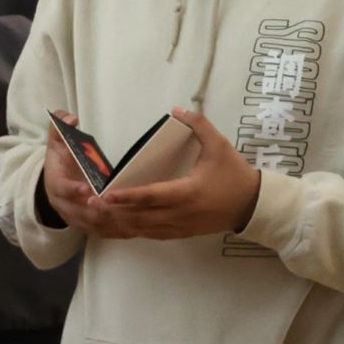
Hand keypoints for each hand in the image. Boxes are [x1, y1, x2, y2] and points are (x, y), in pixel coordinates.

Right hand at [39, 118, 130, 237]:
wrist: (54, 183)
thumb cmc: (60, 160)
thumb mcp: (56, 141)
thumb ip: (60, 127)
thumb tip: (70, 118)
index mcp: (56, 185)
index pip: (63, 189)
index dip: (73, 190)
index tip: (86, 188)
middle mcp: (64, 206)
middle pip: (81, 212)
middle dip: (97, 211)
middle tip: (116, 206)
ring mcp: (75, 218)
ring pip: (93, 225)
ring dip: (110, 223)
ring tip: (129, 217)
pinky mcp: (87, 226)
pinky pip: (102, 232)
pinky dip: (116, 231)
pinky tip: (133, 228)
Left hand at [88, 111, 261, 241]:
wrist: (252, 205)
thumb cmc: (234, 174)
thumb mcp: (219, 145)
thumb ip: (199, 125)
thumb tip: (177, 110)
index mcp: (186, 192)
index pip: (150, 196)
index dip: (127, 196)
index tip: (106, 194)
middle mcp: (180, 213)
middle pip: (141, 217)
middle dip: (114, 211)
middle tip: (91, 204)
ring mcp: (180, 226)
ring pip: (144, 229)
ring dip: (122, 222)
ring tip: (100, 214)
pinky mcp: (183, 232)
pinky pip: (153, 234)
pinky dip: (135, 229)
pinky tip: (122, 223)